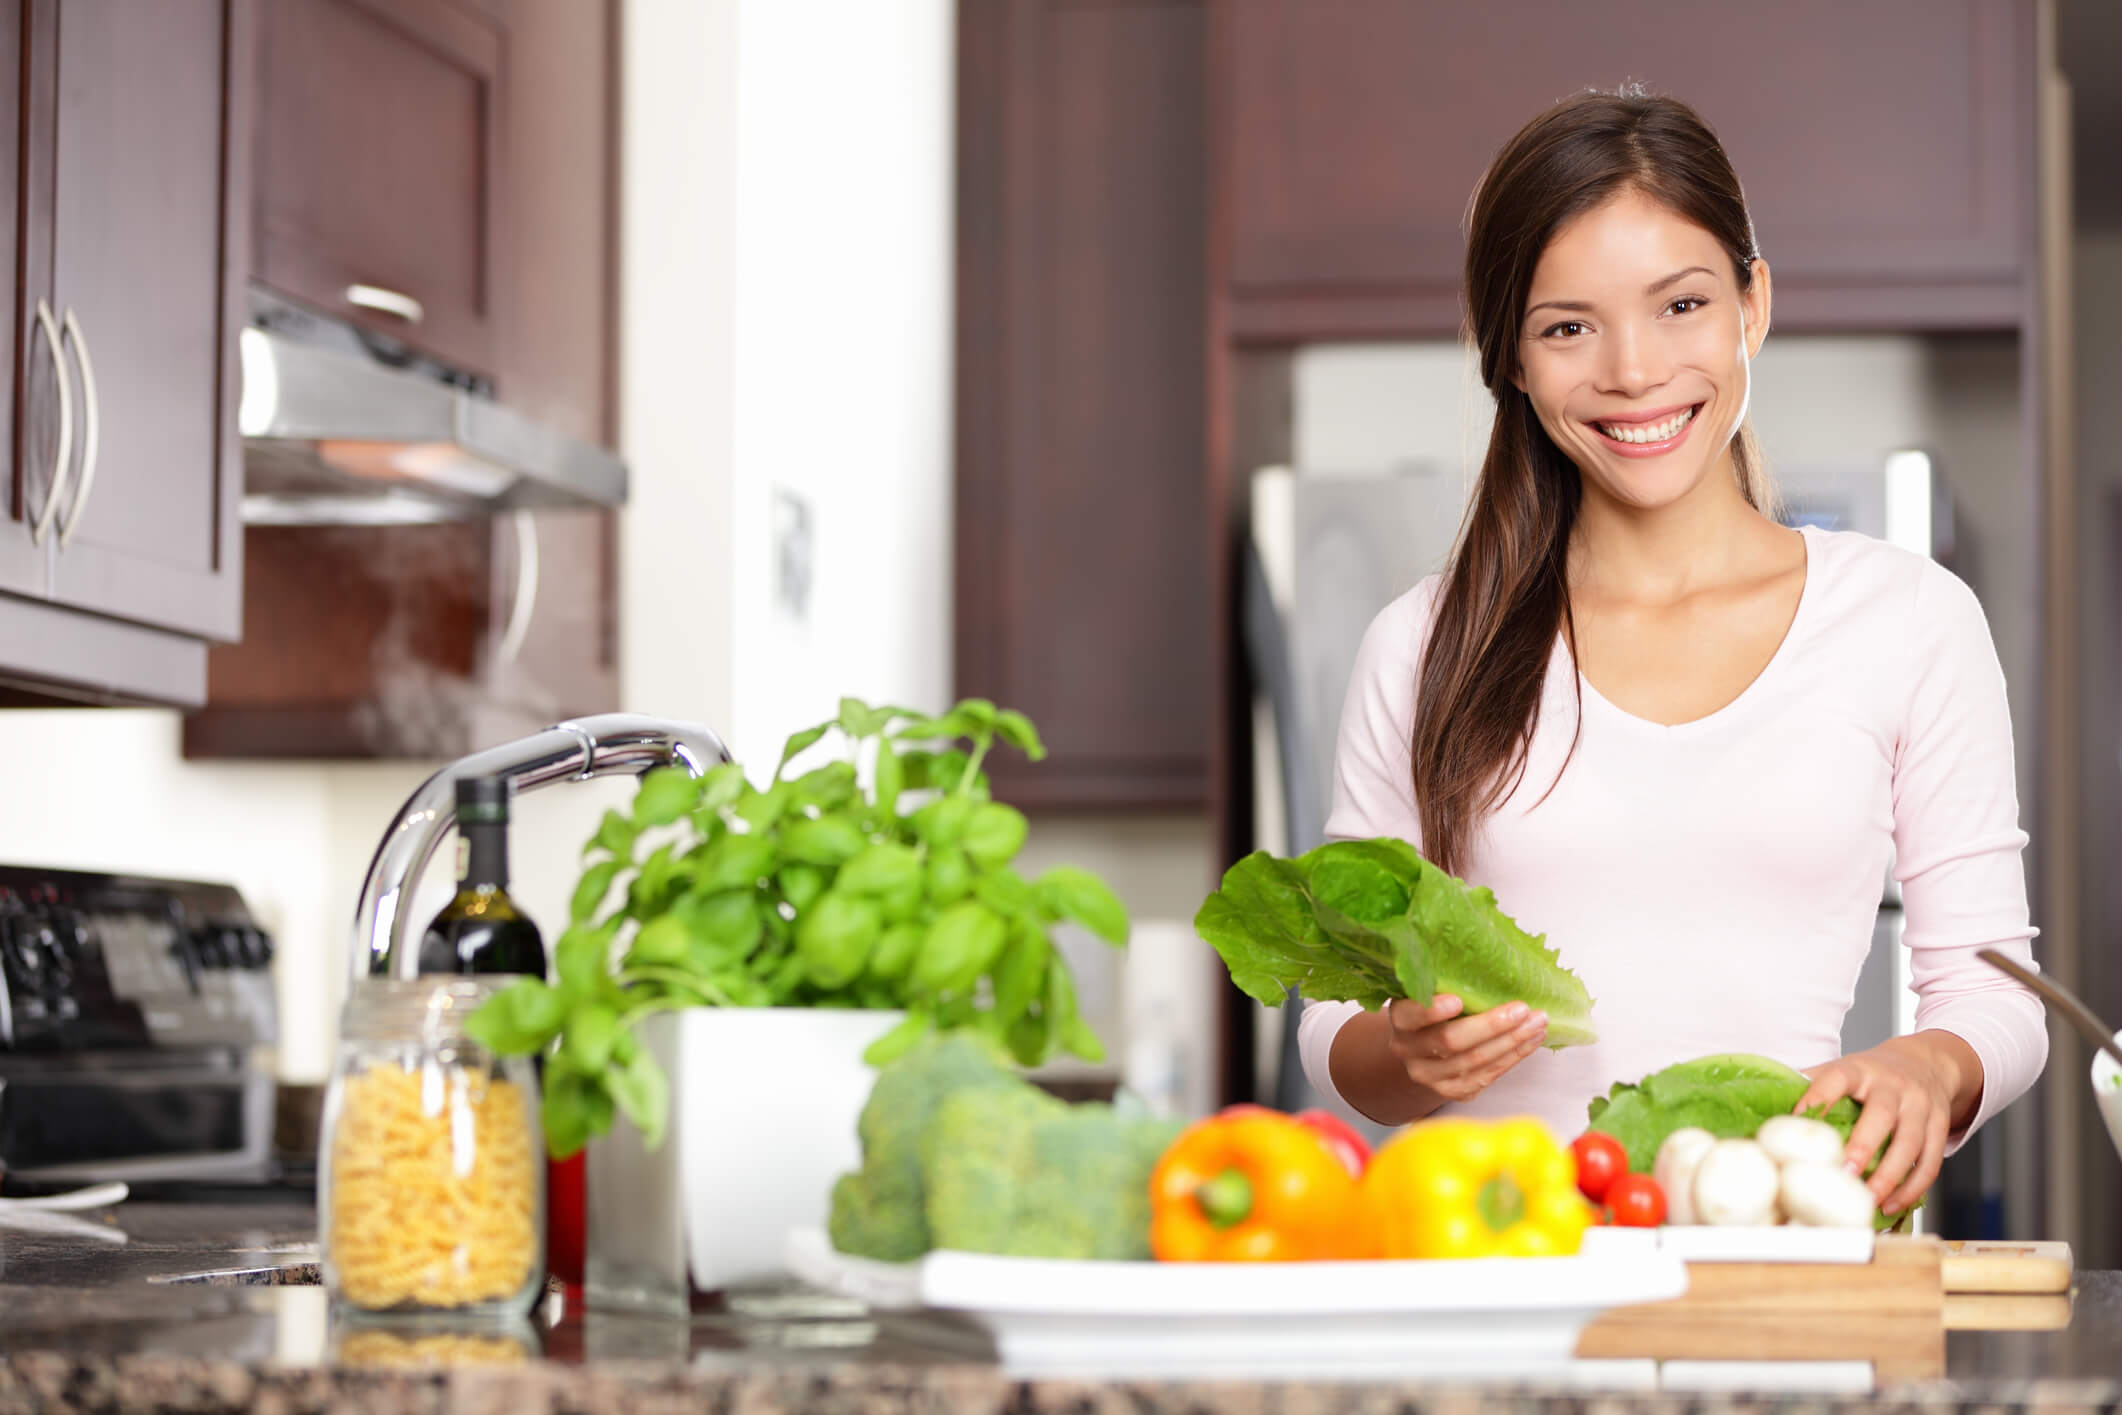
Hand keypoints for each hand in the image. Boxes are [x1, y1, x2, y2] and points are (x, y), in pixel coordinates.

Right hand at [1383, 994, 1547, 1103]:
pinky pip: (1487, 1076)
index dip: (1432, 1011)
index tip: (1458, 1000)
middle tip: (1522, 1009)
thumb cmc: (1435, 1008)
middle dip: (1491, 1025)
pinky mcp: (1452, 1090)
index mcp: (1400, 1019)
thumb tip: (1487, 953)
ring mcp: (1429, 1075)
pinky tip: (1531, 1041)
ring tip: (1538, 1023)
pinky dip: (1513, 1057)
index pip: (1411, 1016)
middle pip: (1449, 1041)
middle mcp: (1408, 1050)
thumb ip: (1445, 979)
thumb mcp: (1429, 989)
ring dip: (1512, 1042)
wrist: (1424, 1047)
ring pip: (1474, 1061)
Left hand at [1796, 1032, 1981, 1216]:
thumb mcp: (1843, 1069)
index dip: (1817, 1098)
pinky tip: (1893, 1203)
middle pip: (1882, 1115)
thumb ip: (1812, 1085)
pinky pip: (1930, 1161)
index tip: (1799, 1119)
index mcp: (1859, 1069)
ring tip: (1869, 1199)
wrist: (1927, 1062)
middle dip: (1864, 1146)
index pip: (1836, 1079)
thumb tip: (1767, 1103)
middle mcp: (1892, 1086)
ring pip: (1911, 1144)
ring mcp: (1919, 1106)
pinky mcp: (1939, 1126)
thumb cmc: (1873, 1074)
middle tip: (1845, 1173)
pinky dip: (1913, 1187)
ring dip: (1891, 1176)